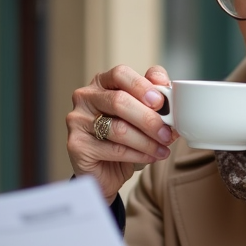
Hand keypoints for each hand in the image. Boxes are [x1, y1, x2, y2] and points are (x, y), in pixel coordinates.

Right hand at [66, 65, 175, 201]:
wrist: (108, 171)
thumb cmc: (126, 137)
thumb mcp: (143, 113)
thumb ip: (153, 95)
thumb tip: (166, 86)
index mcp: (102, 83)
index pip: (120, 74)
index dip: (142, 86)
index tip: (161, 103)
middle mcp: (85, 98)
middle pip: (119, 101)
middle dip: (149, 119)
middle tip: (167, 133)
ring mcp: (77, 121)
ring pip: (118, 128)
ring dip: (147, 141)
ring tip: (163, 148)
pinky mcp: (77, 145)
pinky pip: (114, 150)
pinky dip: (138, 155)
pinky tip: (151, 157)